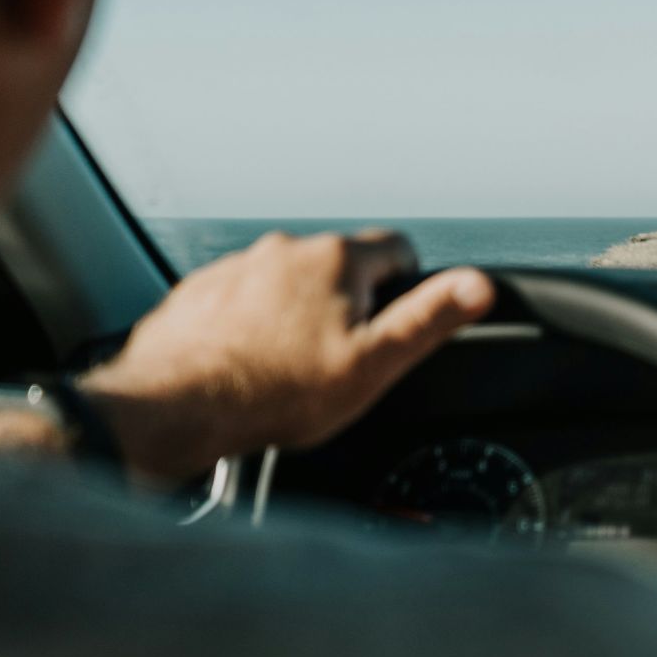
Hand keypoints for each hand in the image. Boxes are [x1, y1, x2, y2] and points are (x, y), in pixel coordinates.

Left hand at [78, 230, 493, 482]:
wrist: (177, 408)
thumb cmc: (275, 392)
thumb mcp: (375, 361)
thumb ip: (431, 318)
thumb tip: (479, 285)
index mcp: (337, 260)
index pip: (399, 248)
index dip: (410, 286)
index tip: (395, 321)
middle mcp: (286, 250)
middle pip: (342, 267)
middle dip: (351, 304)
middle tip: (343, 357)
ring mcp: (238, 268)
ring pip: (290, 282)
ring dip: (298, 313)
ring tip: (293, 368)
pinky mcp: (202, 293)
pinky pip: (244, 299)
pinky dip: (253, 324)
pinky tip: (252, 365)